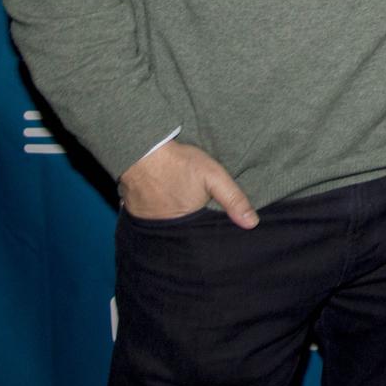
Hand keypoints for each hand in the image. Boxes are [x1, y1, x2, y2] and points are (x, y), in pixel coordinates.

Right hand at [119, 140, 257, 228]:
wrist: (142, 149)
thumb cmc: (178, 162)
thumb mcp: (213, 176)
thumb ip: (233, 199)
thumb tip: (252, 223)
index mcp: (185, 223)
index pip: (200, 236)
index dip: (207, 230)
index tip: (212, 223)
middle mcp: (164, 227)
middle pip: (182, 231)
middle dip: (190, 226)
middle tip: (194, 210)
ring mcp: (146, 220)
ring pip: (165, 225)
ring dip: (172, 218)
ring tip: (179, 204)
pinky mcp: (133, 210)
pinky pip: (148, 216)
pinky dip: (156, 212)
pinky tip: (162, 199)